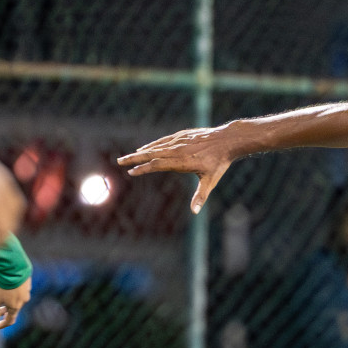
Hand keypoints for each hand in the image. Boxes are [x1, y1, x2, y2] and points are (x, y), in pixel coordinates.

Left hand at [0, 276, 30, 329]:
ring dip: (9, 301)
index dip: (1, 325)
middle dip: (4, 311)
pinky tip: (8, 284)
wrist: (12, 267)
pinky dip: (13, 291)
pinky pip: (20, 290)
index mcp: (15, 306)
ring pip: (17, 300)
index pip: (10, 321)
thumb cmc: (2, 284)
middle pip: (13, 310)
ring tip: (1, 294)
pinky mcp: (27, 283)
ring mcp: (26, 292)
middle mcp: (23, 301)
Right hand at [119, 126, 235, 212]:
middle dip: (135, 158)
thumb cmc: (219, 163)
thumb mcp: (211, 181)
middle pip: (151, 154)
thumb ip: (201, 196)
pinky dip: (152, 145)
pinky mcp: (182, 135)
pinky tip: (145, 148)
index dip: (144, 168)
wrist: (227, 140)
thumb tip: (195, 212)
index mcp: (182, 161)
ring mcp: (179, 141)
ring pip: (156, 146)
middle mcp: (178, 150)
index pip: (157, 165)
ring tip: (129, 157)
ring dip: (141, 151)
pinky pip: (163, 141)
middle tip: (119, 161)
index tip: (131, 172)